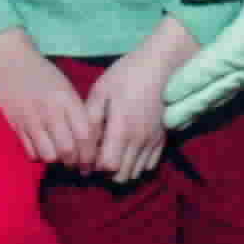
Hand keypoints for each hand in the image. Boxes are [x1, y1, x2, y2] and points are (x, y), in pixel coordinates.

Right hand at [0, 28, 98, 168]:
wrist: (6, 59)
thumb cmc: (40, 71)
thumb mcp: (64, 86)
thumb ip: (76, 110)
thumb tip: (89, 138)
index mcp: (66, 99)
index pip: (85, 134)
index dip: (91, 152)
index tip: (92, 158)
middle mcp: (50, 111)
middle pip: (68, 150)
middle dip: (75, 162)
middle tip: (77, 163)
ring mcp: (31, 120)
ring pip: (49, 156)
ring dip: (57, 160)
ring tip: (59, 155)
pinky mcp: (15, 126)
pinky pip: (31, 152)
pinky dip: (39, 156)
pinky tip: (41, 148)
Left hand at [89, 18, 197, 181]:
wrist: (160, 67)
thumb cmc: (126, 75)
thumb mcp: (101, 90)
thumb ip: (90, 117)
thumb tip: (81, 141)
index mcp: (122, 128)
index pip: (108, 166)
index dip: (94, 166)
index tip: (86, 156)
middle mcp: (139, 140)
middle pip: (122, 176)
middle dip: (105, 173)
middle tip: (95, 158)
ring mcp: (152, 142)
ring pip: (136, 173)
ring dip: (121, 171)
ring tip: (110, 156)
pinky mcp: (161, 139)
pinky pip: (150, 165)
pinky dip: (137, 165)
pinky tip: (127, 152)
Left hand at [164, 0, 243, 129]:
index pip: (218, 62)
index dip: (192, 80)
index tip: (166, 96)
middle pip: (226, 83)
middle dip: (196, 104)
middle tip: (168, 124)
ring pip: (239, 85)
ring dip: (211, 103)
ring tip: (186, 119)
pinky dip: (229, 92)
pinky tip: (217, 98)